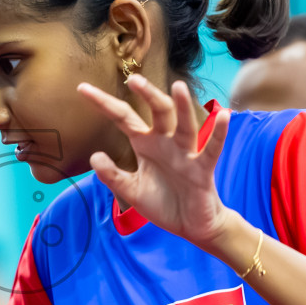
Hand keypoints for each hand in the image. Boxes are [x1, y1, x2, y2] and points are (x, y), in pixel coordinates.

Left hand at [78, 76, 233, 248]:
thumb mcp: (132, 190)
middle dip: (147, 95)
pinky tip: (223, 116)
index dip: (104, 104)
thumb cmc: (163, 203)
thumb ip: (112, 175)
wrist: (191, 225)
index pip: (123, 118)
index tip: (82, 88)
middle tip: (134, 79)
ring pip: (185, 126)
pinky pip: (211, 149)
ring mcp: (186, 154)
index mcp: (146, 144)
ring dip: (182, 107)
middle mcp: (166, 143)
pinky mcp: (202, 169)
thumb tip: (94, 156)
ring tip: (178, 87)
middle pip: (158, 112)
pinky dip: (218, 134)